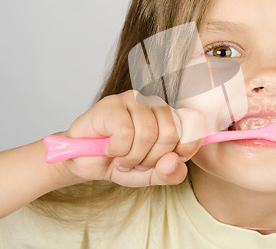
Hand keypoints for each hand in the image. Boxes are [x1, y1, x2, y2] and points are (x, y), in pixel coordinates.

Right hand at [55, 90, 204, 186]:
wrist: (83, 162)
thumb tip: (175, 161)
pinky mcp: (112, 104)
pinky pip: (125, 132)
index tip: (166, 163)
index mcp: (169, 116)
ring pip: (148, 134)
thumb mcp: (150, 176)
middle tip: (137, 163)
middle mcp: (154, 103)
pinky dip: (118, 150)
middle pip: (170, 133)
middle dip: (153, 159)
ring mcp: (133, 100)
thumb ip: (170, 173)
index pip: (192, 128)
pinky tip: (110, 150)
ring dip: (133, 157)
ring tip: (123, 159)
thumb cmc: (119, 162)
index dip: (183, 150)